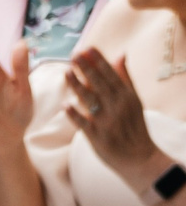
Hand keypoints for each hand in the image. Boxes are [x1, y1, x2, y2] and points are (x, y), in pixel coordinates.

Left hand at [66, 47, 168, 189]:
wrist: (139, 157)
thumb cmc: (133, 125)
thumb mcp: (133, 100)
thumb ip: (124, 77)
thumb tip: (120, 54)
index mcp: (126, 97)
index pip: (111, 75)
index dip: (99, 62)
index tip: (87, 48)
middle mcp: (118, 107)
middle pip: (100, 85)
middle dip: (87, 69)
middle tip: (74, 55)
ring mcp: (108, 122)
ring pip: (91, 101)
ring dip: (78, 87)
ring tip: (66, 72)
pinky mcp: (98, 137)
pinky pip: (85, 125)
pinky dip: (76, 115)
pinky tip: (66, 105)